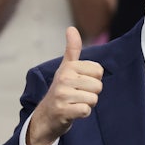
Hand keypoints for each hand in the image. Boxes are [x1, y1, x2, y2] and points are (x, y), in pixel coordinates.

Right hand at [26, 27, 103, 144]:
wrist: (46, 116)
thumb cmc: (61, 90)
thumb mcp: (66, 68)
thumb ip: (72, 49)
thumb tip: (71, 28)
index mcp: (68, 67)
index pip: (99, 71)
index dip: (93, 79)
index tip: (80, 83)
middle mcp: (63, 78)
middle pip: (98, 86)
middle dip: (91, 93)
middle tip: (77, 95)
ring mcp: (62, 95)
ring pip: (93, 99)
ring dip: (87, 104)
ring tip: (74, 103)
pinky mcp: (63, 110)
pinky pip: (86, 110)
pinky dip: (83, 113)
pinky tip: (73, 112)